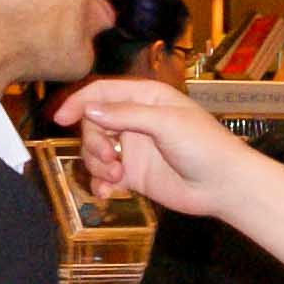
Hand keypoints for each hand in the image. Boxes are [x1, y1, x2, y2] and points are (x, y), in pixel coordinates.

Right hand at [62, 78, 258, 219]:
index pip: (103, 92)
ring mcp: (133, 148)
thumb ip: (126, 115)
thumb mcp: (165, 123)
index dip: (79, 102)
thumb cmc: (204, 146)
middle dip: (93, 141)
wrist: (223, 186)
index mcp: (146, 98)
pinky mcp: (133, 175)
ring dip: (97, 164)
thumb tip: (89, 110)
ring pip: (95, 150)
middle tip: (109, 157)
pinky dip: (100, 183)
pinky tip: (106, 192)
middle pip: (94, 123)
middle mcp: (136, 120)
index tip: (60, 118)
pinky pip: (104, 175)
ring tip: (115, 176)